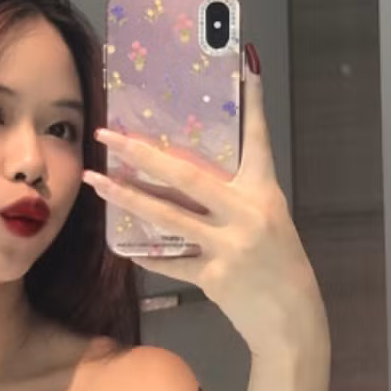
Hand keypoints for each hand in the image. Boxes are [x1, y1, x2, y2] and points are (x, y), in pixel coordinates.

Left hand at [84, 48, 326, 365]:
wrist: (294, 323)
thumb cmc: (281, 266)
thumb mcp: (268, 220)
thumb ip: (234, 197)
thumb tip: (185, 172)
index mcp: (265, 192)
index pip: (258, 138)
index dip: (253, 103)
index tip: (244, 67)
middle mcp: (248, 212)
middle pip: (185, 174)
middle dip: (141, 152)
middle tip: (107, 134)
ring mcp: (230, 246)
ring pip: (166, 215)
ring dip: (126, 197)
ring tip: (96, 181)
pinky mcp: (214, 277)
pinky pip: (171, 260)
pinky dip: (148, 254)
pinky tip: (124, 246)